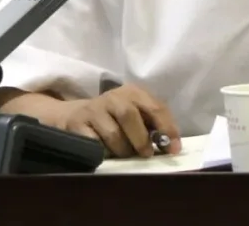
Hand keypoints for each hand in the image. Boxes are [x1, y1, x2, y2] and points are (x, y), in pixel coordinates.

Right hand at [54, 84, 181, 157]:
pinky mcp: (77, 125)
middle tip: (147, 155)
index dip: (167, 128)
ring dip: (123, 150)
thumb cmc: (114, 118)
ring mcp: (93, 110)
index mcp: (133, 92)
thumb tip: (171, 146)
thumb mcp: (134, 113)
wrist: (74, 115)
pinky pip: (94, 144)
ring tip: (125, 156)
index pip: (155, 107)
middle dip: (141, 139)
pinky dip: (103, 153)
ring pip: (113, 133)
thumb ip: (151, 124)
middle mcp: (113, 97)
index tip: (174, 149)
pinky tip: (106, 155)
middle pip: (130, 115)